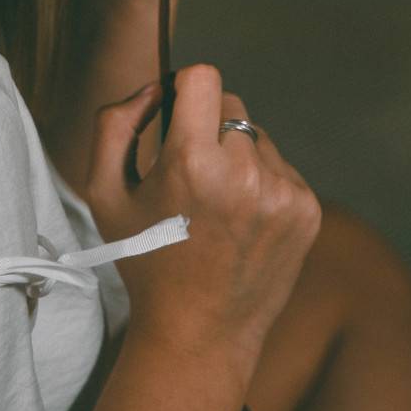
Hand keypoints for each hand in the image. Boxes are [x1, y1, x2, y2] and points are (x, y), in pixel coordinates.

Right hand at [82, 64, 321, 379]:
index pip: (204, 77)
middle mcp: (245, 173)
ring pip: (257, 137)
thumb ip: (115, 123)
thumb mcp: (102, 191)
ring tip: (215, 206)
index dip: (184, 87)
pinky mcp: (308, 211)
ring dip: (236, 156)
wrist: (199, 333)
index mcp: (193, 162)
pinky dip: (260, 183)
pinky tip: (240, 222)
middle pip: (230, 104)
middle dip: (207, 125)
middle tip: (188, 171)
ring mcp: (283, 193)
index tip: (175, 112)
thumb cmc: (144, 260)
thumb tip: (155, 88)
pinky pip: (280, 168)